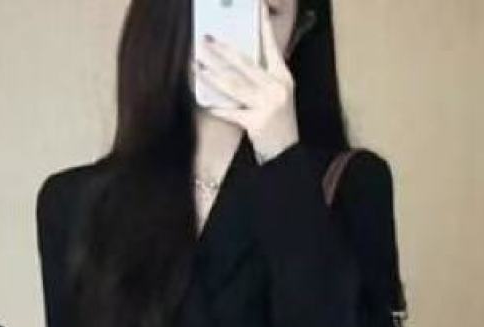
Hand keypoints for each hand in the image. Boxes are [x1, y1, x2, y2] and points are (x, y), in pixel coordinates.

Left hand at [194, 4, 298, 162]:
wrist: (287, 154)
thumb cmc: (279, 124)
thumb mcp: (277, 96)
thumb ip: (261, 77)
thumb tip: (235, 61)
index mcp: (283, 78)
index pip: (271, 47)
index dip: (263, 26)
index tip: (257, 7)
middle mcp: (276, 88)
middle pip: (244, 64)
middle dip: (221, 51)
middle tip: (204, 40)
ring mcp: (267, 105)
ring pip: (234, 84)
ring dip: (212, 74)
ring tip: (197, 64)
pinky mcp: (257, 122)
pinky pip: (231, 111)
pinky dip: (217, 107)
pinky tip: (204, 100)